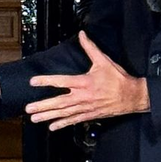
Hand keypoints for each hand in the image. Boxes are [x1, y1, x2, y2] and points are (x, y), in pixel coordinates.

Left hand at [26, 31, 149, 130]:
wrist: (132, 96)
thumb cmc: (118, 79)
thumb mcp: (104, 61)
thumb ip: (90, 48)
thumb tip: (82, 34)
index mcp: (85, 82)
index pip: (61, 81)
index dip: (46, 81)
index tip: (33, 82)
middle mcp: (83, 96)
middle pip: (58, 102)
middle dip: (42, 106)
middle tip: (28, 108)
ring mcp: (85, 107)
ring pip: (63, 113)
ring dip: (48, 116)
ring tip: (34, 118)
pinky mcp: (89, 115)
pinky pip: (73, 120)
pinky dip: (62, 124)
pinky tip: (52, 127)